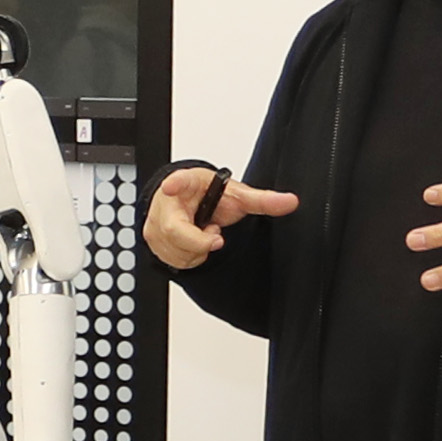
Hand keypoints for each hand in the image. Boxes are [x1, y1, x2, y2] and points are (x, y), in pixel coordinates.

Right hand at [145, 166, 291, 269]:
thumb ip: (262, 200)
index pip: (177, 182)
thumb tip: (291, 202)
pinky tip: (193, 242)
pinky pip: (171, 258)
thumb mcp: (235, 195)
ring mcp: (154, 221)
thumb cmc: (206, 194)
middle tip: (214, 232)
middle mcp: (165, 201)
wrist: (189, 201)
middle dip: (200, 241)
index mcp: (185, 182)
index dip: (174, 185)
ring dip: (196, 251)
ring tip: (203, 233)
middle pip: (177, 231)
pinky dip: (188, 257)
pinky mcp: (151, 238)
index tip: (171, 186)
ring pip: (176, 250)